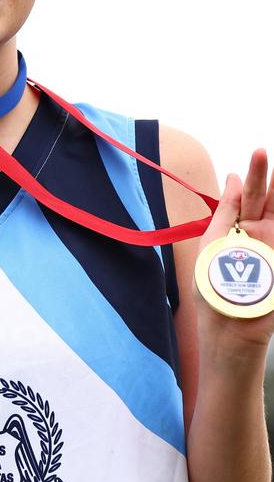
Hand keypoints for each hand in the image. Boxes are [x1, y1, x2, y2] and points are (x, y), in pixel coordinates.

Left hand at [195, 148, 273, 350]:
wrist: (229, 330)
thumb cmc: (214, 289)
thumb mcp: (213, 243)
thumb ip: (226, 212)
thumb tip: (234, 177)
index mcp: (240, 228)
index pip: (249, 196)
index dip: (254, 175)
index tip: (258, 152)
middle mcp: (262, 234)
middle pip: (268, 199)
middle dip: (268, 176)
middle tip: (265, 151)